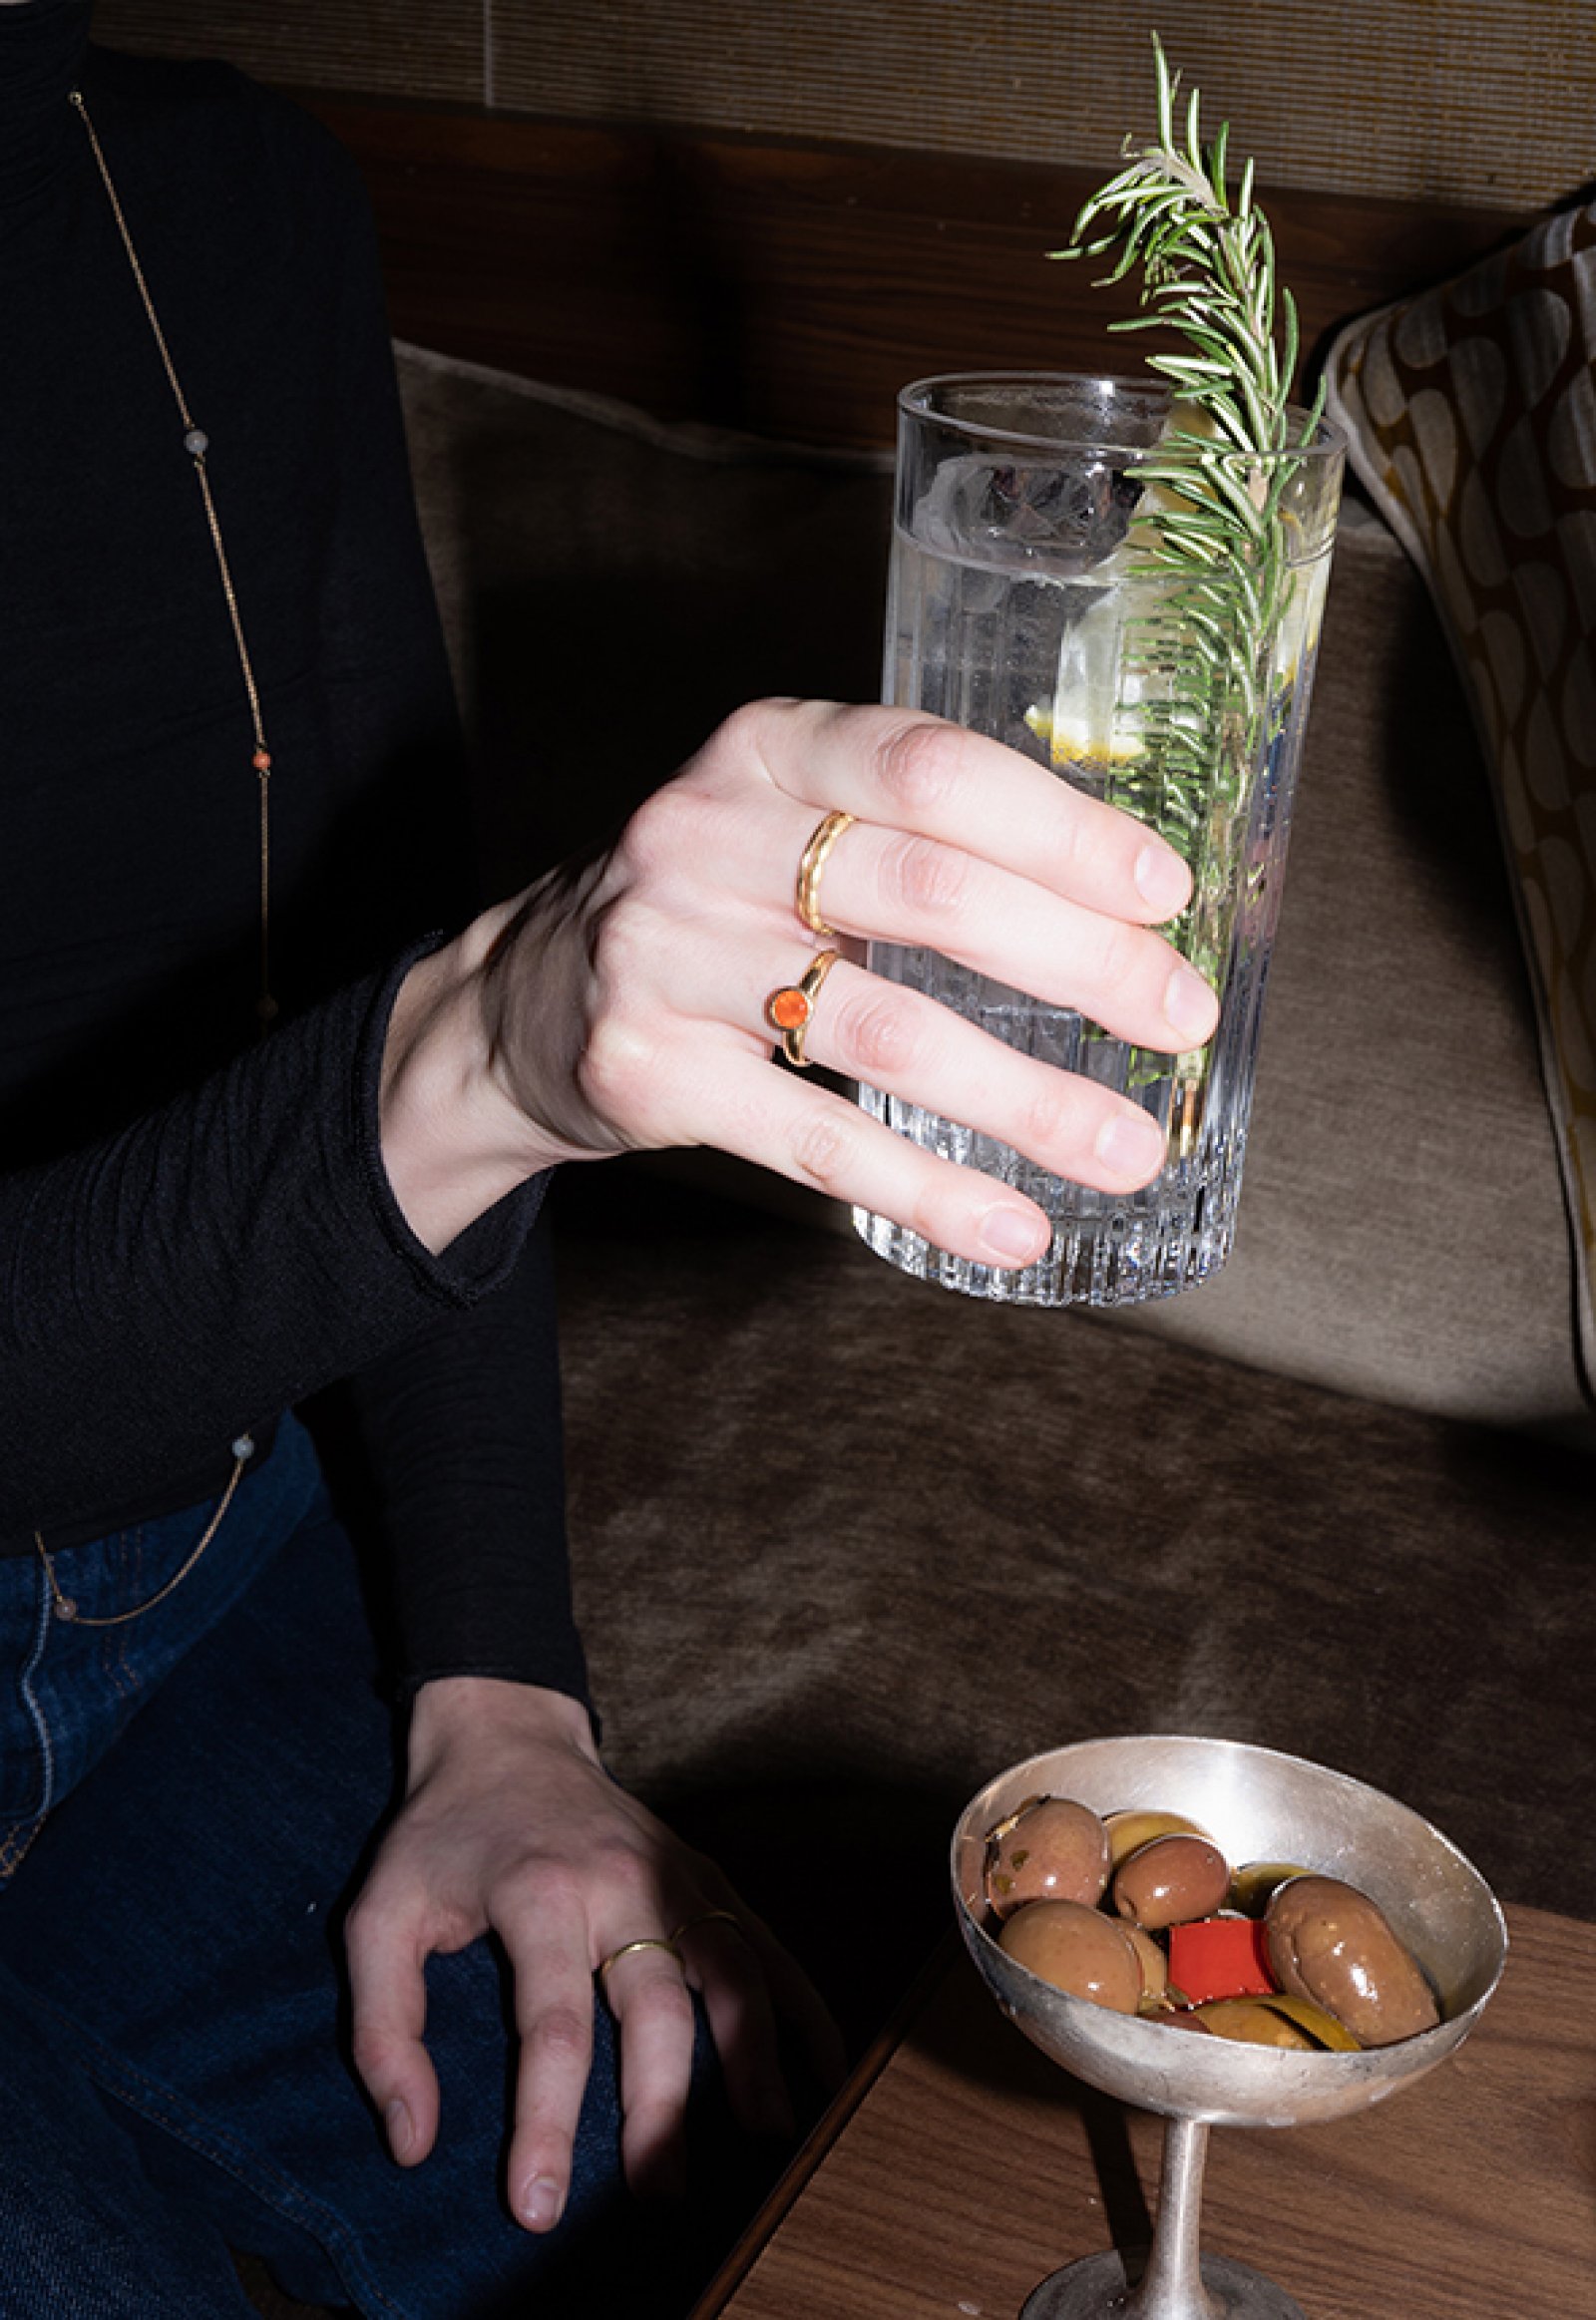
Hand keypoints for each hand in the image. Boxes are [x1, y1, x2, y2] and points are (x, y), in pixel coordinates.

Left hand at [343, 1677, 843, 2230]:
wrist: (506, 1734)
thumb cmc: (439, 1837)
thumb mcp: (378, 1917)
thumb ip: (384, 2030)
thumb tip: (414, 2143)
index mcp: (536, 1893)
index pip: (552, 2025)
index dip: (547, 2121)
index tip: (537, 2203)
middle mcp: (618, 1881)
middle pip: (655, 2005)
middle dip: (662, 2106)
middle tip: (659, 2192)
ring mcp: (673, 1872)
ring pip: (732, 1967)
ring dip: (754, 2054)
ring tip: (766, 2137)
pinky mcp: (704, 1871)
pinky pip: (766, 1940)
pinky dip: (803, 2002)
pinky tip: (823, 2066)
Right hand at [380, 701, 1216, 1252]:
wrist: (516, 1004)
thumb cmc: (705, 907)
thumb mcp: (784, 824)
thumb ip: (914, 837)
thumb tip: (1121, 907)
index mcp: (768, 750)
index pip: (933, 767)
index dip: (1062, 829)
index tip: (1164, 892)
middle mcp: (707, 835)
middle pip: (928, 894)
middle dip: (1079, 963)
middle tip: (1179, 1020)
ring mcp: (666, 953)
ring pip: (885, 1031)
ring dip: (1027, 1101)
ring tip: (1125, 1151)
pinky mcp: (647, 1071)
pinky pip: (817, 1140)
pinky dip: (929, 1190)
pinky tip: (1011, 1226)